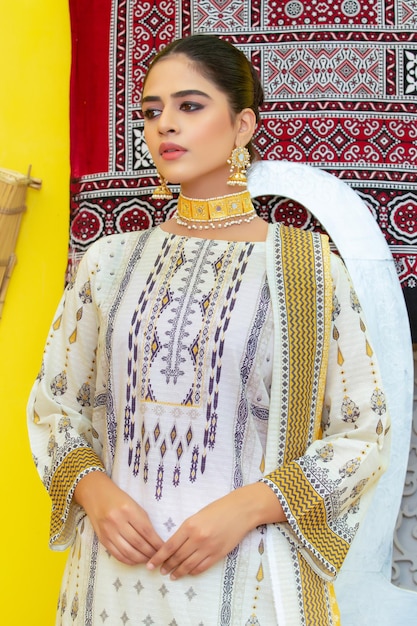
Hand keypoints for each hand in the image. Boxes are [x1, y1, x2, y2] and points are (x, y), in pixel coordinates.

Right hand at [74, 472, 162, 564]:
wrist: (96, 495)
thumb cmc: (119, 498)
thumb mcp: (134, 504)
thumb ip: (143, 520)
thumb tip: (155, 540)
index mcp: (128, 510)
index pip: (146, 531)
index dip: (156, 542)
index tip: (164, 548)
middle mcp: (117, 521)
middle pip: (138, 543)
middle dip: (151, 553)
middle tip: (158, 557)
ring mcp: (108, 531)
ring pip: (128, 552)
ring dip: (141, 559)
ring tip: (149, 560)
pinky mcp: (102, 539)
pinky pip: (117, 555)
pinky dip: (128, 560)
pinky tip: (136, 560)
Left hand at [147, 483, 284, 578]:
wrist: (241, 510)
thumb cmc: (218, 508)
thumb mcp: (198, 515)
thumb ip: (186, 529)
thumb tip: (174, 545)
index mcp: (190, 525)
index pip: (169, 546)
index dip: (158, 557)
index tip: (151, 565)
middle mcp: (198, 538)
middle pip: (177, 557)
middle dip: (167, 566)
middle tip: (160, 571)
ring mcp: (209, 548)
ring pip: (188, 565)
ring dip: (178, 572)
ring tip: (171, 576)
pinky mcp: (218, 554)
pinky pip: (202, 567)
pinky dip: (193, 571)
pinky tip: (188, 572)